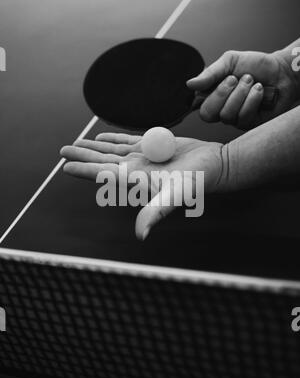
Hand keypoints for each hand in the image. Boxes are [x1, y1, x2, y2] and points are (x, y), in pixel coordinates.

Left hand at [61, 133, 224, 239]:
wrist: (215, 166)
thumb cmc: (197, 183)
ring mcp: (143, 158)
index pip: (103, 175)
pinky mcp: (153, 146)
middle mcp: (136, 170)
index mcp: (136, 181)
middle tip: (63, 150)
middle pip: (102, 162)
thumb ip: (155, 212)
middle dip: (82, 156)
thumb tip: (140, 235)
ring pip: (112, 150)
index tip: (65, 166)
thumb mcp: (175, 196)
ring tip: (77, 142)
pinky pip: (128, 140)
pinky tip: (103, 136)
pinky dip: (114, 137)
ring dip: (94, 146)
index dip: (84, 170)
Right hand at [187, 50, 298, 129]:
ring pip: (226, 115)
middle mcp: (222, 109)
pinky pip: (243, 117)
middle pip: (208, 114)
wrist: (282, 71)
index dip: (210, 94)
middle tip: (236, 78)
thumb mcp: (230, 61)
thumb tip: (190, 84)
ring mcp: (235, 119)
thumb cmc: (256, 66)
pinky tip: (259, 91)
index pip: (199, 106)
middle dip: (222, 94)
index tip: (225, 77)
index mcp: (214, 95)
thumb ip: (210, 73)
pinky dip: (252, 100)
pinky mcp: (248, 124)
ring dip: (241, 94)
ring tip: (251, 82)